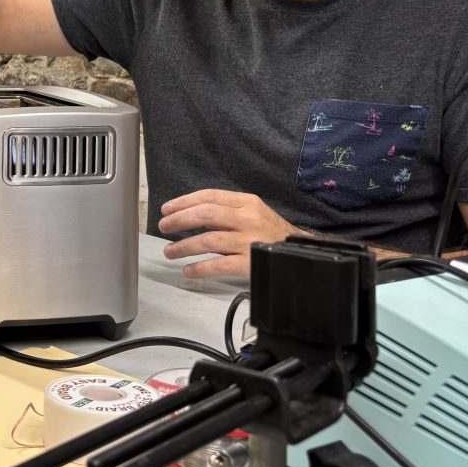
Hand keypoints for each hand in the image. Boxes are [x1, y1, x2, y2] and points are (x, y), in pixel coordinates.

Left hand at [158, 190, 304, 278]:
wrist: (303, 255)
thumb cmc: (273, 235)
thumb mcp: (254, 215)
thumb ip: (228, 212)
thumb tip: (191, 214)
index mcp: (248, 203)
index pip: (210, 196)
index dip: (184, 201)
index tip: (167, 208)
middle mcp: (249, 219)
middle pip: (206, 214)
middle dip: (180, 220)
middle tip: (164, 226)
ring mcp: (250, 241)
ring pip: (208, 240)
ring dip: (183, 246)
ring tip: (170, 251)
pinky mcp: (251, 263)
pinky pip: (218, 264)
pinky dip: (199, 267)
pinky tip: (189, 270)